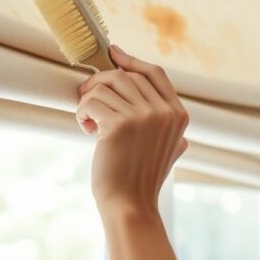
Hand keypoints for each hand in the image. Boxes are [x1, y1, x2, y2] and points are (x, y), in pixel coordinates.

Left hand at [76, 45, 189, 215]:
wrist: (130, 205)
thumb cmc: (141, 178)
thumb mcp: (169, 149)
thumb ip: (167, 125)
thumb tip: (151, 97)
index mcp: (178, 115)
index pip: (155, 73)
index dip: (132, 61)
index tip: (113, 54)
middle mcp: (163, 112)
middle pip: (126, 76)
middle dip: (101, 83)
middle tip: (87, 99)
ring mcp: (143, 117)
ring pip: (106, 86)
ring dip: (89, 99)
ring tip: (88, 120)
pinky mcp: (119, 125)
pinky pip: (92, 102)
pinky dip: (82, 113)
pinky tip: (85, 128)